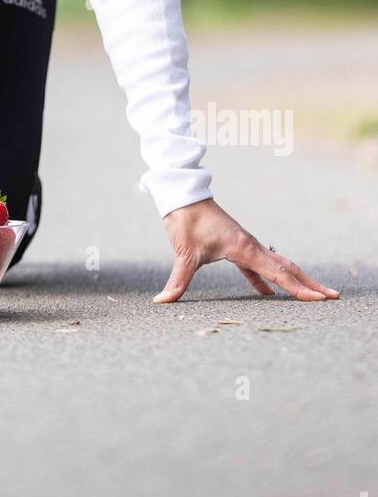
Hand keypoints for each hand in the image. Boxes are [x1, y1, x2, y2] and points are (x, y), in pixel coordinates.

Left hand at [154, 199, 340, 303]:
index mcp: (244, 247)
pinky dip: (268, 279)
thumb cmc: (185, 219)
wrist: (182, 195)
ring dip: (295, 279)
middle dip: (309, 283)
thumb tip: (163, 301)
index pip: (278, 272)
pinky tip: (268, 294)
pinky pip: (258, 266)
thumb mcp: (183, 252)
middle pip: (287, 267)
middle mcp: (250, 245)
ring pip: (276, 264)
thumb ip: (178, 280)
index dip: (299, 288)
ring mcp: (245, 245)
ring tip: (312, 294)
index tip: (319, 299)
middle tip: (332, 297)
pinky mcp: (236, 246)